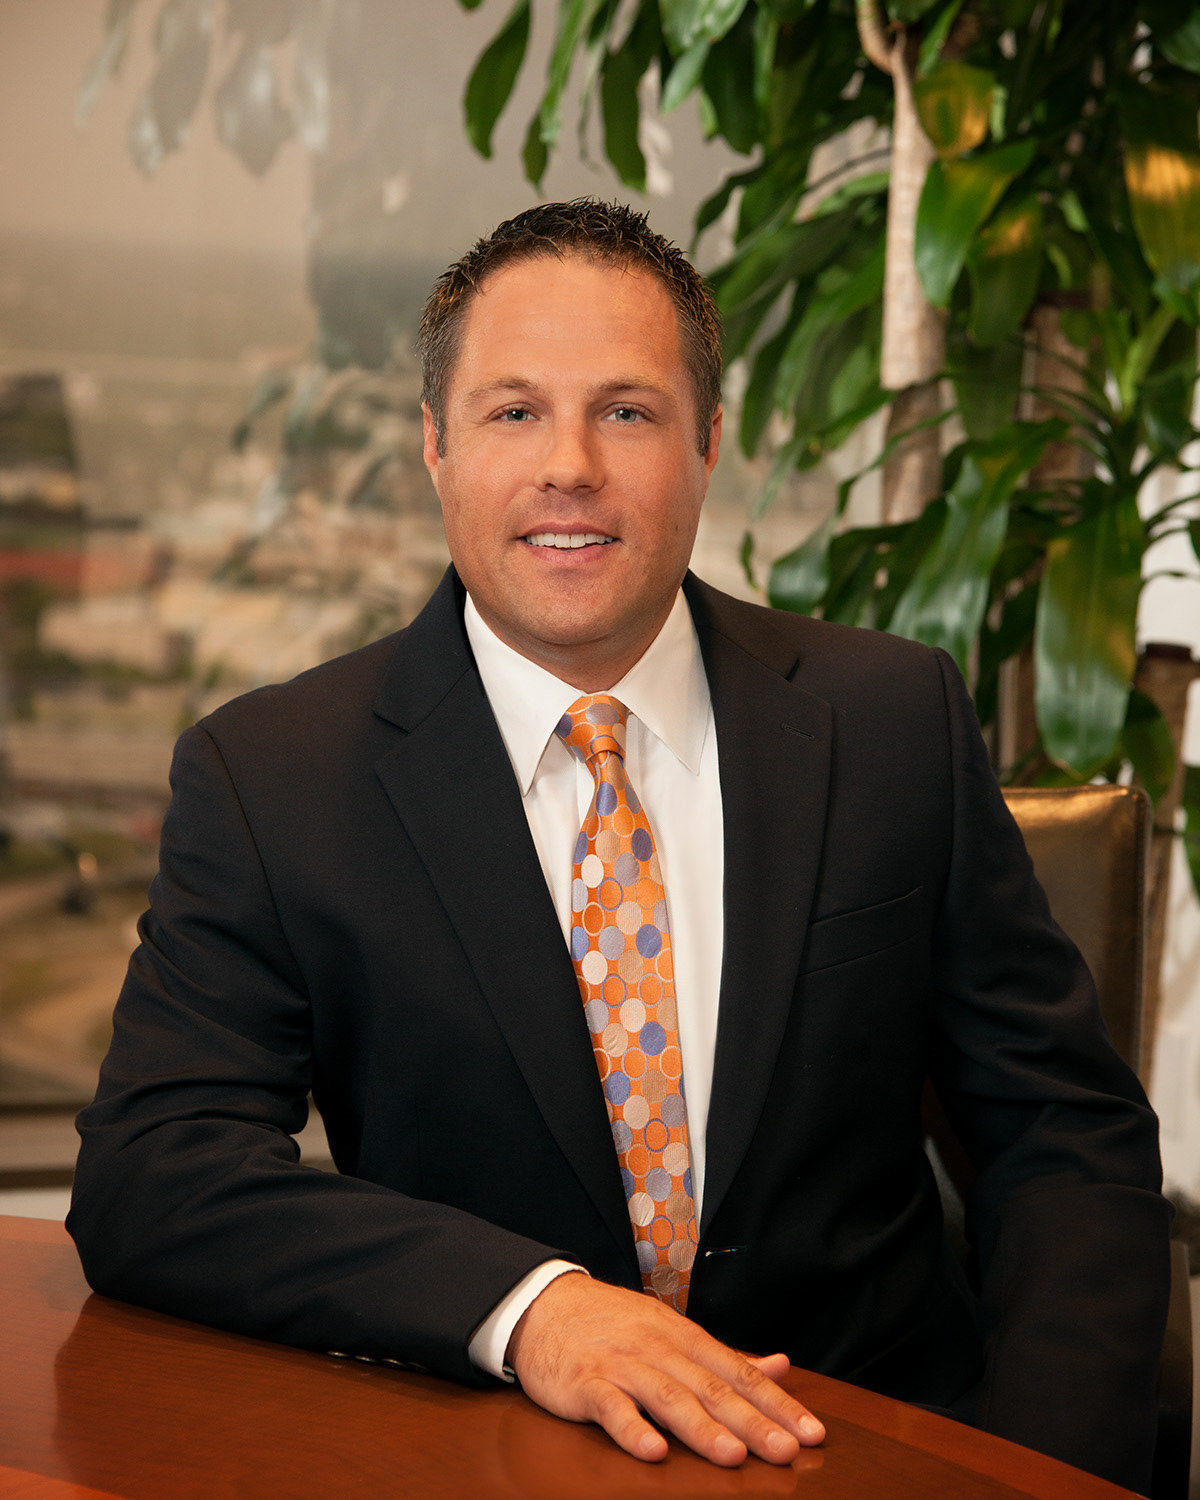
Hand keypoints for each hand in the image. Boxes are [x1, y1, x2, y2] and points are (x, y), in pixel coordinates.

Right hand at [506, 1272, 824, 1465]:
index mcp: (684, 1339)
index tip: (811, 1433)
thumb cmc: (615, 1324)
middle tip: (787, 1450)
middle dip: (752, 1421)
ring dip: (701, 1427)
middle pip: (711, 1388)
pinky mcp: (587, 1383)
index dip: (776, 1404)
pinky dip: (632, 1429)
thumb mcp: (673, 1331)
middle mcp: (659, 1349)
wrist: (546, 1305)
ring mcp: (623, 1365)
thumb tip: (780, 1366)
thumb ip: (726, 1355)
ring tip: (732, 1455)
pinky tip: (653, 1452)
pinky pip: (612, 1408)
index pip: (739, 1373)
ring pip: (668, 1397)